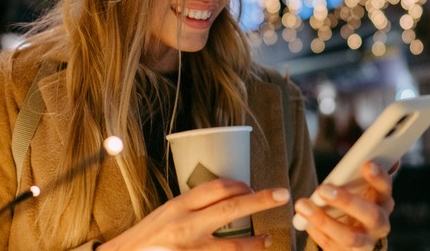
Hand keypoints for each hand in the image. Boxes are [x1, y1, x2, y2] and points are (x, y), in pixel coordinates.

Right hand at [98, 178, 290, 249]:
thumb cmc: (147, 237)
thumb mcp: (167, 213)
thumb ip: (193, 207)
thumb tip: (225, 198)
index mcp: (179, 206)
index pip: (216, 188)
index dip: (240, 184)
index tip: (252, 186)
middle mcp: (187, 226)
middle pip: (232, 208)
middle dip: (261, 200)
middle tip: (283, 195)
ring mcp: (192, 250)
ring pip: (235, 244)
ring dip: (257, 241)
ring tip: (268, 238)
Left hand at [294, 161, 394, 249]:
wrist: (353, 238)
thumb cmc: (354, 203)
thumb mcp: (360, 189)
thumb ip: (362, 174)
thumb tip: (378, 154)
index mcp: (383, 201)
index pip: (385, 188)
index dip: (379, 177)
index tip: (366, 164)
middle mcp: (379, 223)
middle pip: (370, 214)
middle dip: (346, 201)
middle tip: (322, 188)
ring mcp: (365, 242)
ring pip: (349, 237)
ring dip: (324, 220)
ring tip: (302, 205)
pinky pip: (332, 246)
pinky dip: (316, 231)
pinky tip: (302, 219)